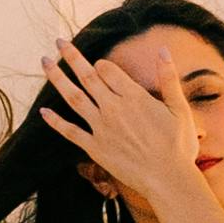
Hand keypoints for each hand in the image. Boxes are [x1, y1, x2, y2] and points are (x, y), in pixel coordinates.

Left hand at [39, 42, 210, 222]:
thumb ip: (169, 78)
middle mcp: (113, 109)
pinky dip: (55, 121)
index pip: (108, 70)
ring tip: (45, 62)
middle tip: (59, 42)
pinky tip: (43, 111)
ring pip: (74, 98)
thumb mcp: (180, 109)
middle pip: (87, 77)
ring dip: (57, 78)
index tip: (99, 64)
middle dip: (71, 57)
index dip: (101, 64)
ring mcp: (101, 128)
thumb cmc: (178, 146)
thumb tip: (163, 50)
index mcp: (134, 97)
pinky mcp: (95, 148)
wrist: (168, 180)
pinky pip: (70, 132)